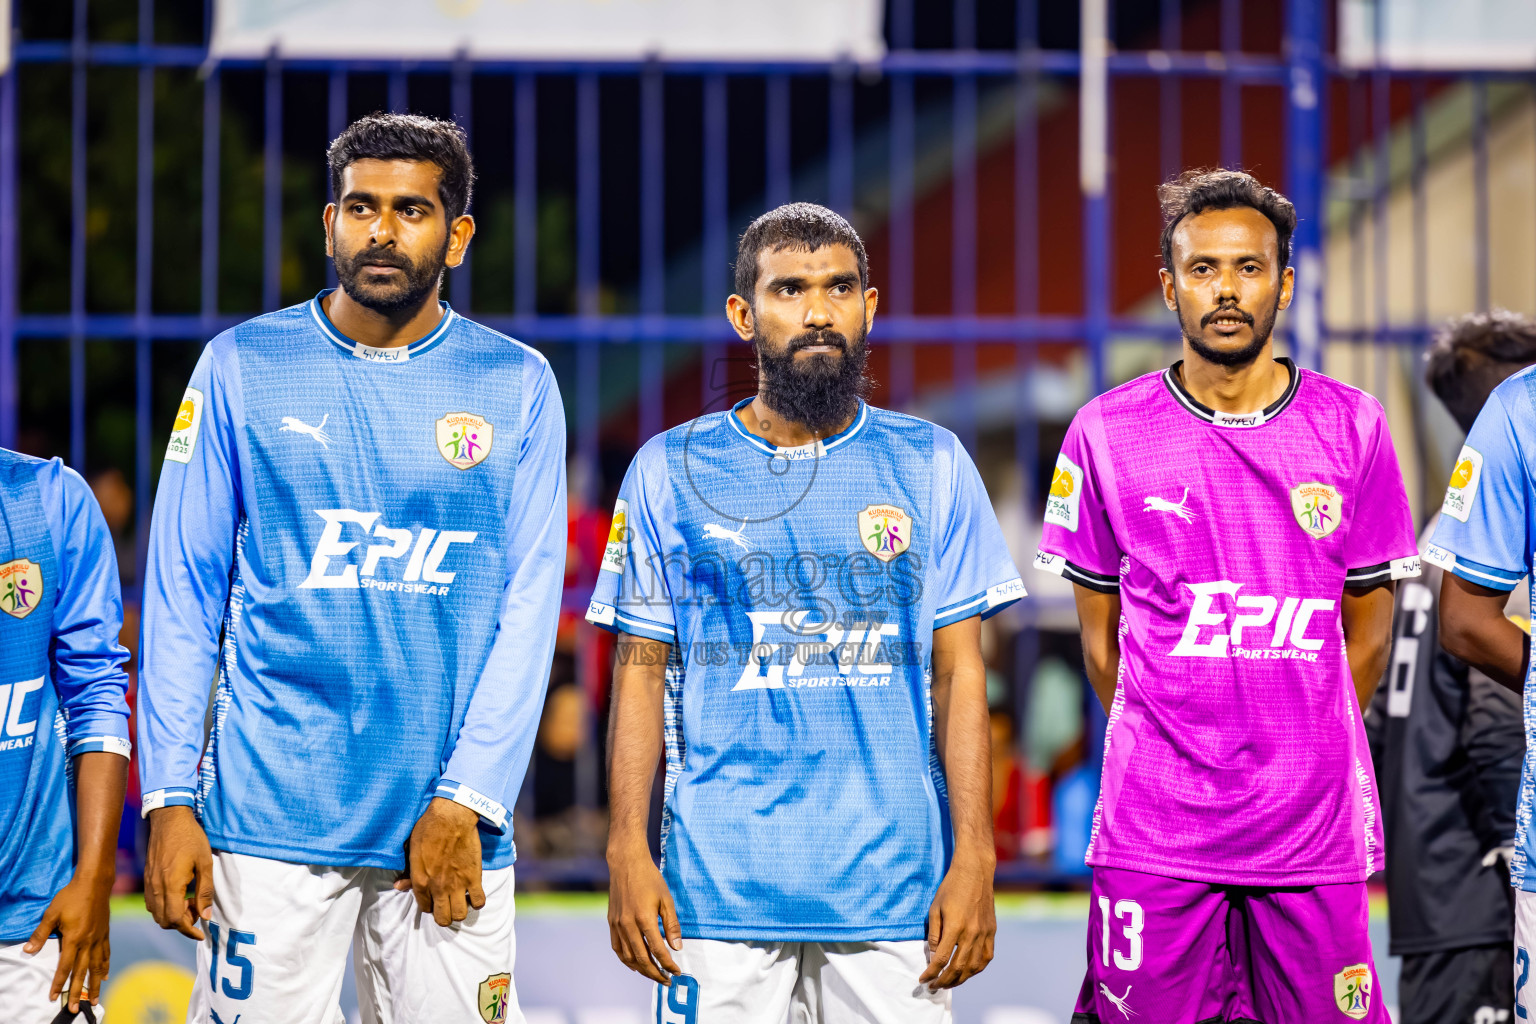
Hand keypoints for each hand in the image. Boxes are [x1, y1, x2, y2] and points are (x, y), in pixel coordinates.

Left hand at [23, 866, 113, 1011]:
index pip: (65, 966)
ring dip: (95, 985)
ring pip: (97, 966)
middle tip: (74, 1009)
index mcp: (74, 938)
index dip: (58, 983)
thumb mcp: (51, 914)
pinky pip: (106, 954)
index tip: (53, 996)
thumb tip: (28, 951)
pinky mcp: (105, 933)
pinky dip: (105, 966)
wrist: (95, 883)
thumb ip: (41, 934)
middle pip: (82, 972)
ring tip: (95, 1000)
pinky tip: (105, 976)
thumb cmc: (70, 897)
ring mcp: (99, 938)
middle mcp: (88, 942)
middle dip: (77, 992)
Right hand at [144, 805, 214, 940]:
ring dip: (173, 916)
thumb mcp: (205, 863)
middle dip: (182, 924)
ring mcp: (149, 884)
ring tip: (190, 902)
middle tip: (198, 910)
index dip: (188, 930)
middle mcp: (156, 888)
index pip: (175, 920)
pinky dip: (165, 907)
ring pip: (156, 914)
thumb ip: (205, 891)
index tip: (201, 934)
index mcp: (171, 885)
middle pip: (164, 921)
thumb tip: (207, 916)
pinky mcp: (147, 879)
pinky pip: (152, 903)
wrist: (169, 819)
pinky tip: (179, 895)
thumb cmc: (191, 838)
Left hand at [393, 797, 484, 926]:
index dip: (430, 905)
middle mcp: (438, 888)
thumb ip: (408, 872)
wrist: (451, 817)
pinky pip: (479, 901)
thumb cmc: (428, 829)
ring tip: (460, 900)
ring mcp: (457, 884)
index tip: (434, 898)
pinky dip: (477, 901)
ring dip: (460, 910)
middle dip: (444, 915)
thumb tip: (399, 886)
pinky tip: (474, 893)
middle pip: (443, 919)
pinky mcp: (474, 877)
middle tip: (447, 904)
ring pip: (460, 915)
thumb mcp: (412, 850)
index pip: (425, 908)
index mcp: (420, 882)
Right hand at [606, 840, 681, 984]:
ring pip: (628, 957)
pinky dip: (626, 960)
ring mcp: (618, 925)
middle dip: (656, 973)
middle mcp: (628, 924)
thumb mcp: (666, 899)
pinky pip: (617, 948)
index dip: (668, 964)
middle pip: (642, 959)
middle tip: (667, 981)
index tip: (677, 972)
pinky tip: (635, 965)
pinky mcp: (611, 923)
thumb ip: (671, 925)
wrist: (626, 864)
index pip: (657, 950)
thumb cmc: (650, 879)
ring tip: (654, 974)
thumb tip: (676, 948)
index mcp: (644, 918)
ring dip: (641, 970)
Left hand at [918, 853, 995, 989]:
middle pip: (957, 968)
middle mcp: (972, 934)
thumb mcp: (935, 908)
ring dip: (960, 979)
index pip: (941, 959)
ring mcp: (984, 934)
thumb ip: (934, 934)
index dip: (931, 973)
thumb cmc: (951, 888)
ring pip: (973, 967)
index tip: (923, 979)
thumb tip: (933, 956)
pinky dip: (977, 969)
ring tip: (949, 983)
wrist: (975, 872)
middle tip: (933, 987)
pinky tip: (968, 972)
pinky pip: (986, 958)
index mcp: (955, 927)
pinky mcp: (991, 932)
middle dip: (943, 981)